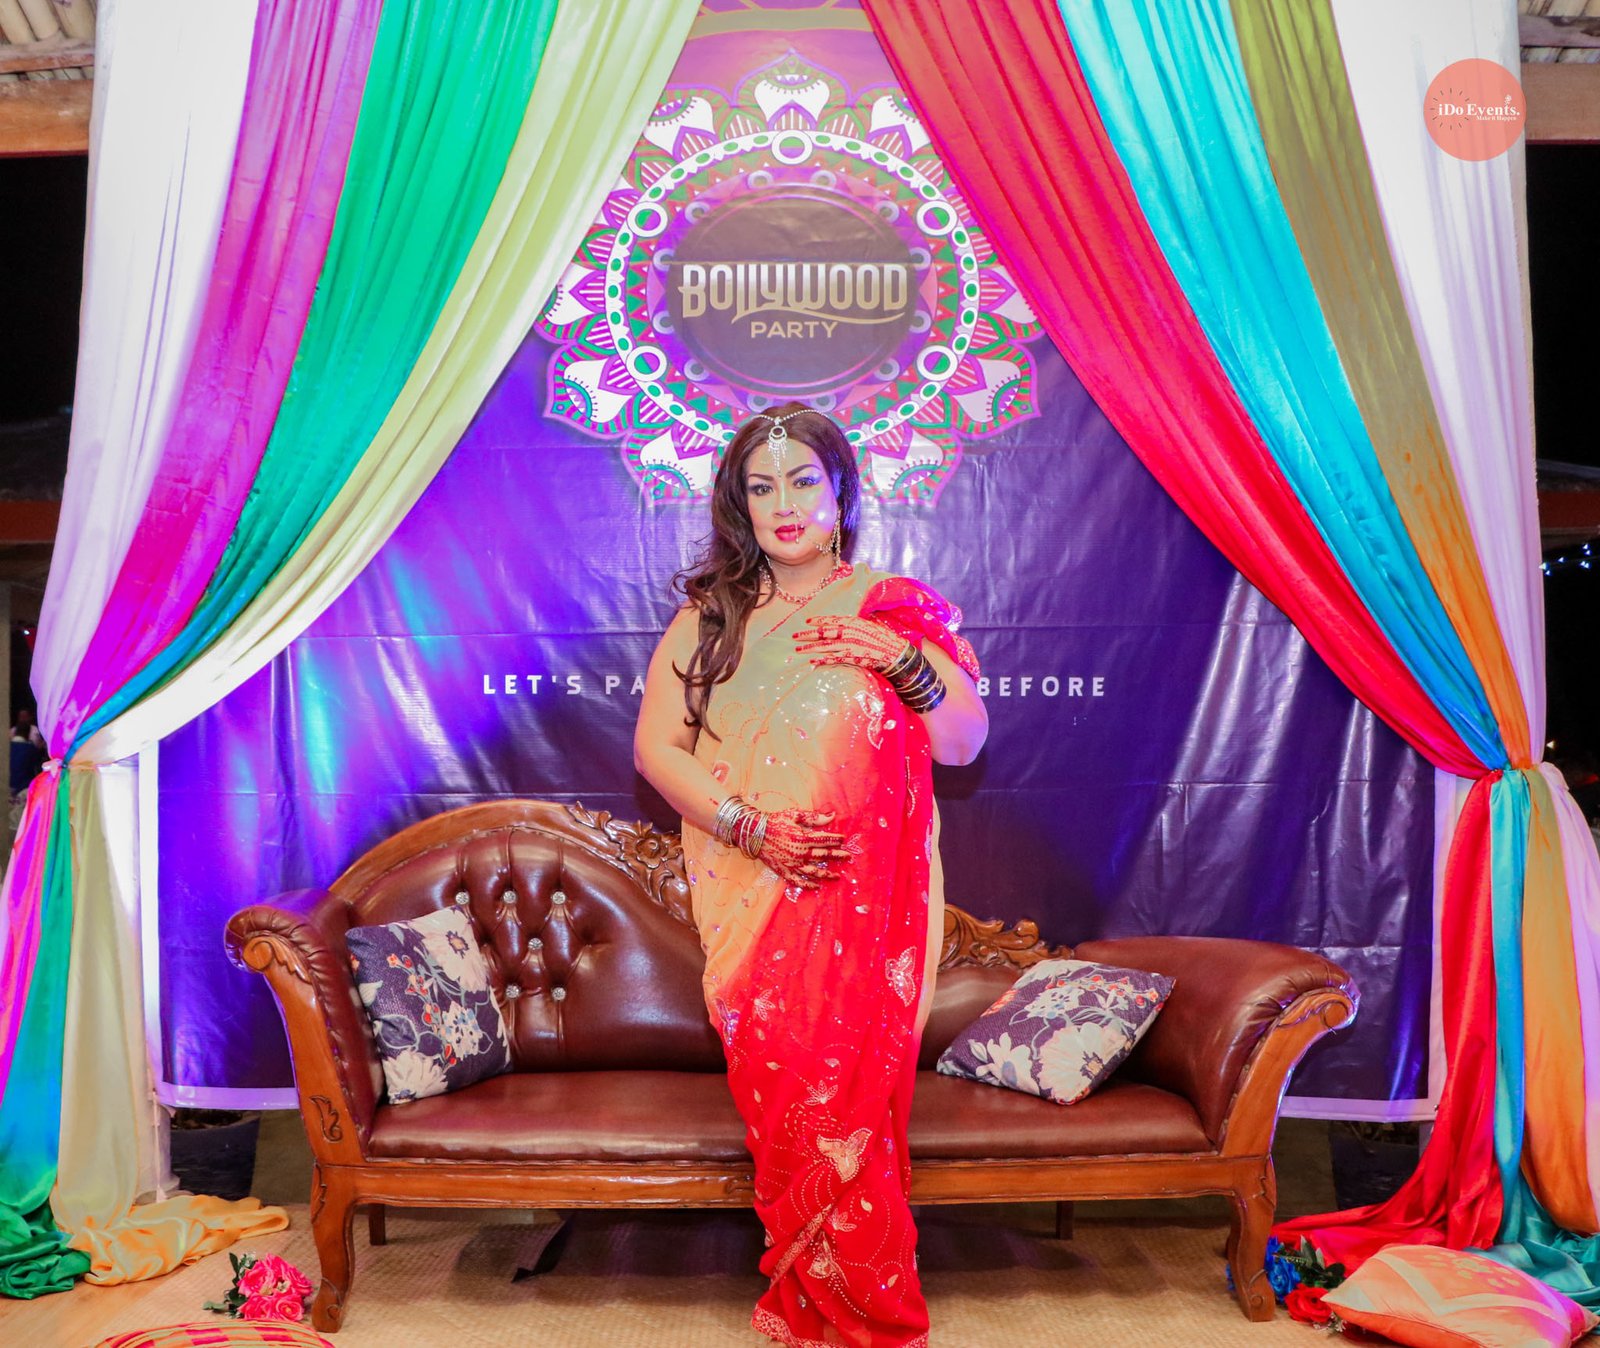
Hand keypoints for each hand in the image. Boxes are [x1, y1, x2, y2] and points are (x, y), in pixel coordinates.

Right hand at [759, 808, 850, 888]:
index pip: (825, 840)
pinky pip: (798, 881)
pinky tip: (816, 886)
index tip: (844, 840)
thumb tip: (832, 816)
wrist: (754, 833)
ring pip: (814, 871)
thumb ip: (814, 817)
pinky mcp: (784, 871)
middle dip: (838, 856)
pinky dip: (808, 885)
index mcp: (803, 838)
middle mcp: (800, 853)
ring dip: (827, 874)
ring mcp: (792, 864)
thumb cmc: (775, 822)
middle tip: (848, 857)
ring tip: (837, 876)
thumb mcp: (794, 815)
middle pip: (823, 856)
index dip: (836, 840)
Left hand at [792, 615, 910, 673]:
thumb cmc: (884, 638)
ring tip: (798, 650)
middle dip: (807, 635)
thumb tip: (846, 624)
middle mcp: (849, 632)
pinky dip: (821, 661)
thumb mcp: (869, 625)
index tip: (807, 622)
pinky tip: (812, 662)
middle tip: (794, 636)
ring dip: (810, 648)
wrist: (895, 652)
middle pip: (823, 632)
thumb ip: (855, 624)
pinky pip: (833, 659)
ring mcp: (849, 645)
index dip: (818, 620)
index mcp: (853, 621)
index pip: (831, 620)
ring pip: (824, 646)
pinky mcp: (851, 657)